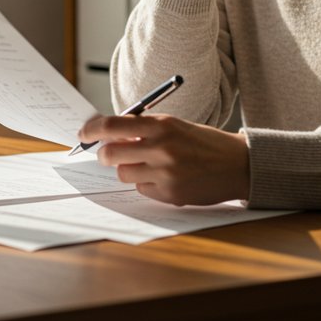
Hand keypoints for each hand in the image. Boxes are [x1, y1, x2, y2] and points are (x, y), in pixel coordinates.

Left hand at [78, 113, 249, 205]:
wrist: (237, 164)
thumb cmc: (202, 142)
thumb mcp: (174, 125)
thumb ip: (144, 129)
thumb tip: (108, 135)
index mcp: (162, 125)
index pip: (113, 125)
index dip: (91, 130)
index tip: (83, 133)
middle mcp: (162, 148)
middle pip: (110, 154)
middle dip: (105, 155)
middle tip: (109, 154)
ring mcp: (166, 173)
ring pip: (123, 174)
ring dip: (129, 170)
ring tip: (148, 165)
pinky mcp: (170, 194)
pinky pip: (141, 189)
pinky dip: (147, 184)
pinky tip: (166, 178)